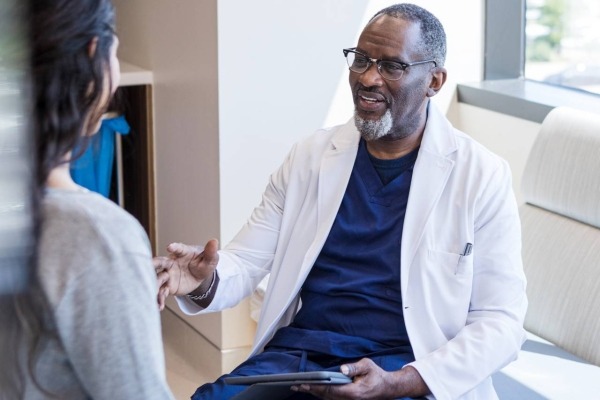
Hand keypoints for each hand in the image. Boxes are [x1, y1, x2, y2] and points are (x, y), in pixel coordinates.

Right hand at [153, 239, 218, 309]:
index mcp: (183, 253)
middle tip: (149, 265)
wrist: (199, 276)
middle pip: (161, 262)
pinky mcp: (168, 286)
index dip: (175, 247)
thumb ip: (211, 252)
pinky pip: (162, 292)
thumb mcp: (210, 259)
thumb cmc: (203, 263)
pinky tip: (159, 306)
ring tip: (152, 292)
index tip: (170, 247)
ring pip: (158, 279)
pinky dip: (159, 299)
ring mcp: (168, 274)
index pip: (179, 249)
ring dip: (154, 285)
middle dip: (154, 263)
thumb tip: (215, 241)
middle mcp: (172, 262)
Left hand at [291, 358, 428, 399]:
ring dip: (313, 393)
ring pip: (327, 399)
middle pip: (325, 396)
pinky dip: (320, 394)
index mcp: (353, 392)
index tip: (305, 384)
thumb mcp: (367, 366)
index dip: (316, 387)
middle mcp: (349, 399)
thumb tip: (342, 369)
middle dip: (310, 390)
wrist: (387, 388)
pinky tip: (312, 389)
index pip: (331, 390)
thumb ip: (354, 367)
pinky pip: (331, 398)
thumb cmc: (377, 375)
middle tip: (295, 385)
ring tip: (299, 387)